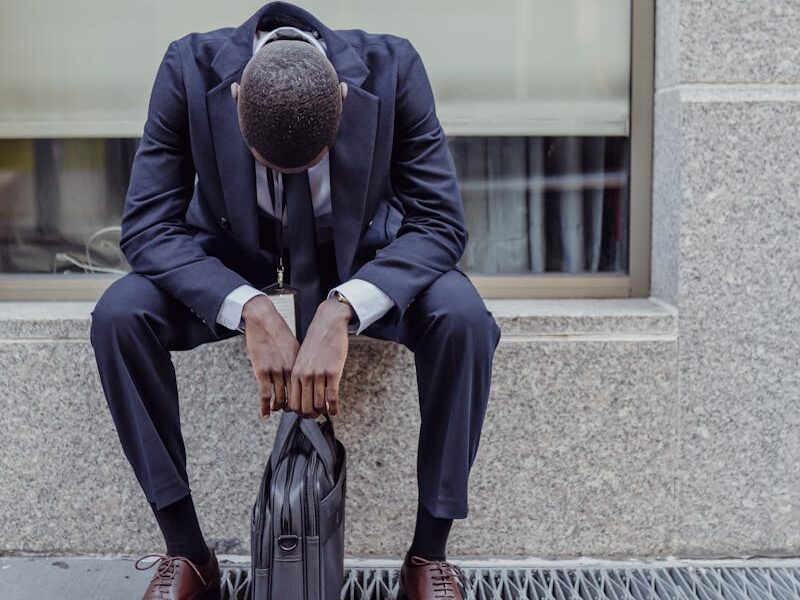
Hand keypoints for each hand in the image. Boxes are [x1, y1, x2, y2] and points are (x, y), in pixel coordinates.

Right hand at [242, 295, 299, 418]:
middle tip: (298, 415)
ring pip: (281, 399)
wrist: (264, 319)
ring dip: (280, 408)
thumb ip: (299, 363)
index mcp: (300, 364)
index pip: (308, 389)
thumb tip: (304, 376)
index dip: (311, 401)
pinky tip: (265, 415)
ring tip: (278, 410)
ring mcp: (276, 371)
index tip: (311, 408)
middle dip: (299, 409)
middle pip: (296, 397)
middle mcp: (290, 369)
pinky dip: (265, 407)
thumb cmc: (279, 332)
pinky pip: (265, 394)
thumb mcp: (295, 348)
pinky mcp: (261, 371)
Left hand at [289, 298, 351, 416]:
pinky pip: (332, 397)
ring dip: (323, 412)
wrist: (328, 324)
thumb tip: (302, 393)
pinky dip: (334, 408)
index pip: (293, 402)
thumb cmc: (317, 342)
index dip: (299, 412)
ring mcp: (318, 374)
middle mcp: (304, 376)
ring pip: (318, 404)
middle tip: (317, 415)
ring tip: (327, 411)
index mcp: (295, 373)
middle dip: (311, 415)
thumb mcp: (302, 359)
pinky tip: (335, 410)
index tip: (306, 413)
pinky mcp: (333, 372)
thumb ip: (300, 375)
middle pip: (304, 407)